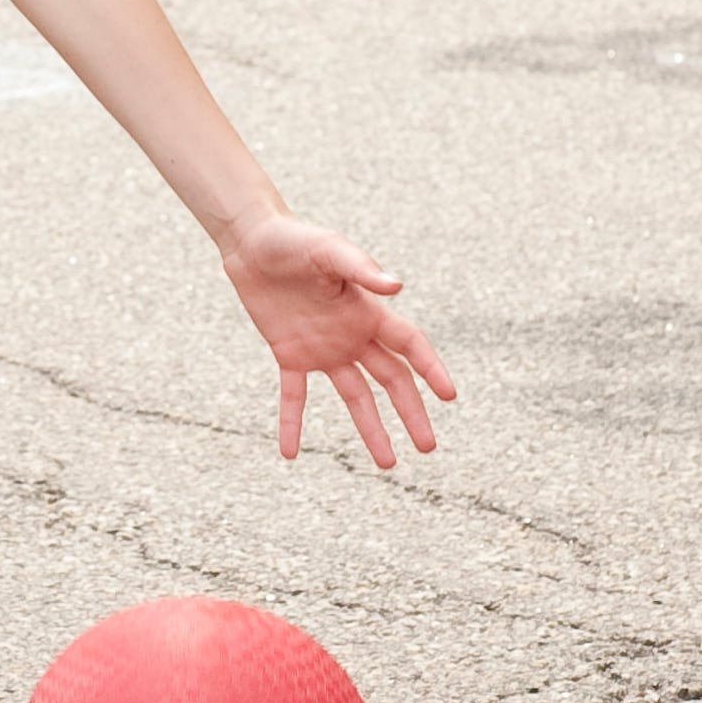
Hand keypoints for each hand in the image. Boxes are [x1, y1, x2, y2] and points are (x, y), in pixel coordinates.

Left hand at [214, 213, 452, 467]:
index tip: (450, 396)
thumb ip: (361, 268)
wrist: (252, 242)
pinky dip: (291, 423)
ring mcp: (323, 349)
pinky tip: (290, 453)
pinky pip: (294, 396)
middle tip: (428, 447)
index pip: (410, 345)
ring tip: (387, 463)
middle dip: (411, 413)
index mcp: (368, 311)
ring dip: (370, 429)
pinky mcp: (290, 355)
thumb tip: (397, 286)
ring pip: (355, 397)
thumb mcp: (329, 250)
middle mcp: (352, 335)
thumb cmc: (295, 239)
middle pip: (392, 380)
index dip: (431, 368)